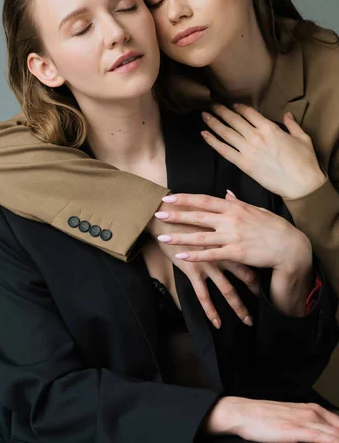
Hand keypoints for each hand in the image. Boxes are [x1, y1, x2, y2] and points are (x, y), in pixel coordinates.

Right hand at [147, 200, 257, 327]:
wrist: (164, 217)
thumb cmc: (186, 214)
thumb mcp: (208, 215)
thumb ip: (224, 218)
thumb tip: (233, 211)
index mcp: (228, 239)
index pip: (251, 257)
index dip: (262, 269)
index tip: (270, 278)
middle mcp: (222, 253)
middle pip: (245, 276)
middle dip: (255, 293)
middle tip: (266, 306)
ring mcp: (208, 263)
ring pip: (227, 290)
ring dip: (238, 307)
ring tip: (247, 321)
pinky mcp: (193, 270)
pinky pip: (203, 295)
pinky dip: (211, 311)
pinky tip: (217, 323)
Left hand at [155, 193, 311, 273]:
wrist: (290, 247)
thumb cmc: (274, 227)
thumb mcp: (256, 210)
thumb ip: (238, 202)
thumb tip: (227, 193)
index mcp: (234, 206)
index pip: (204, 200)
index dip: (186, 199)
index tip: (170, 197)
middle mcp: (231, 219)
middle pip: (198, 216)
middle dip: (176, 215)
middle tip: (158, 214)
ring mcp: (232, 236)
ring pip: (201, 236)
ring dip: (180, 237)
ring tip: (163, 238)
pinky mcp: (236, 253)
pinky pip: (212, 255)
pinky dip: (196, 255)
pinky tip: (181, 256)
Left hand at [201, 103, 325, 198]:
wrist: (301, 185)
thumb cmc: (305, 162)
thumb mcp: (303, 138)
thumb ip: (292, 125)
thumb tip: (287, 114)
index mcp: (270, 128)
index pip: (249, 113)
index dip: (238, 107)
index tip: (231, 104)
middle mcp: (256, 136)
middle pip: (234, 120)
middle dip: (221, 110)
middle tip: (212, 104)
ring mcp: (248, 150)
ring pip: (226, 133)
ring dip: (213, 122)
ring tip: (204, 115)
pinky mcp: (244, 164)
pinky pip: (224, 150)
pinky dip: (213, 141)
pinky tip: (204, 134)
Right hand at [204, 396, 338, 441]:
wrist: (242, 412)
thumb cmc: (262, 416)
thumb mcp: (288, 415)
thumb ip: (304, 421)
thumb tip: (316, 432)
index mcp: (309, 408)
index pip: (337, 421)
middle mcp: (309, 412)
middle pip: (337, 427)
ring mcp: (302, 421)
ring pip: (332, 433)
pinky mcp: (293, 430)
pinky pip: (317, 437)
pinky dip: (329, 439)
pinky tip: (334, 441)